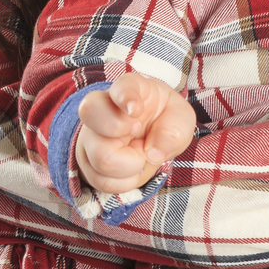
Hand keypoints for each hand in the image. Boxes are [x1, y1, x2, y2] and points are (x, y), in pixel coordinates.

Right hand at [73, 74, 196, 195]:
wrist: (148, 139)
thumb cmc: (164, 122)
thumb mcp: (180, 120)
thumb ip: (175, 131)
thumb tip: (153, 153)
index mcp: (131, 89)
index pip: (121, 86)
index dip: (125, 97)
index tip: (135, 110)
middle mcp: (103, 106)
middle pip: (91, 112)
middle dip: (116, 130)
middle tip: (137, 132)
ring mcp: (91, 133)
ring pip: (99, 156)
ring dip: (129, 167)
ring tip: (140, 156)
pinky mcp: (87, 159)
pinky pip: (99, 179)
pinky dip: (123, 182)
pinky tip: (132, 170)